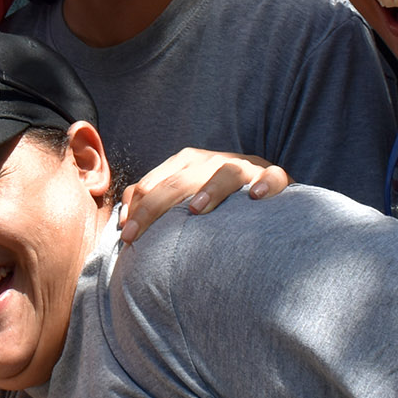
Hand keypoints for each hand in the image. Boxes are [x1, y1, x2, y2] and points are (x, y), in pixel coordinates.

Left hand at [118, 146, 288, 243]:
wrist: (267, 191)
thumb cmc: (218, 200)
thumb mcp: (185, 197)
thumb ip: (154, 202)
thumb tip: (123, 221)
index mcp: (189, 163)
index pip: (156, 182)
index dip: (138, 208)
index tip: (126, 236)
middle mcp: (214, 161)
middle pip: (181, 179)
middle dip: (155, 206)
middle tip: (138, 235)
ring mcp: (245, 168)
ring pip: (226, 172)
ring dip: (210, 189)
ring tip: (196, 210)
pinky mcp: (275, 176)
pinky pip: (273, 177)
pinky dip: (266, 184)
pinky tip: (255, 197)